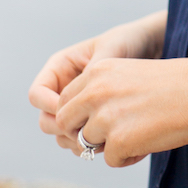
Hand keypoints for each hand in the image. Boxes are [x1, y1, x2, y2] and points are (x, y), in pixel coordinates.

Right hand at [28, 11, 166, 156]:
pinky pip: (81, 140)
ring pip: (62, 135)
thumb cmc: (127, 42)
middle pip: (46, 120)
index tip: (74, 111)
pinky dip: (91, 145)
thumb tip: (82, 99)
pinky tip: (110, 143)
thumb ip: (94, 71)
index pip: (37, 94)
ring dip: (77, 142)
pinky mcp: (92, 122)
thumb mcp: (110, 49)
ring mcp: (76, 108)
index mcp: (59, 68)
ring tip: (101, 139)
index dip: (49, 106)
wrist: (150, 49)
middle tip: (86, 132)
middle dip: (63, 129)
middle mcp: (63, 90)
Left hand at [54, 57, 187, 167]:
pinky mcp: (119, 141)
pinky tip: (148, 144)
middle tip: (108, 136)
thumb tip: (82, 124)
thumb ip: (102, 91)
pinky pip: (111, 160)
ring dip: (108, 145)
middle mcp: (95, 92)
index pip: (65, 100)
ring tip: (137, 137)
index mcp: (97, 71)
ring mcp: (105, 117)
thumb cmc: (176, 83)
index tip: (97, 121)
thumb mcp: (129, 75)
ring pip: (86, 143)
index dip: (79, 115)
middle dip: (82, 132)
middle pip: (65, 123)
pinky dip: (128, 158)